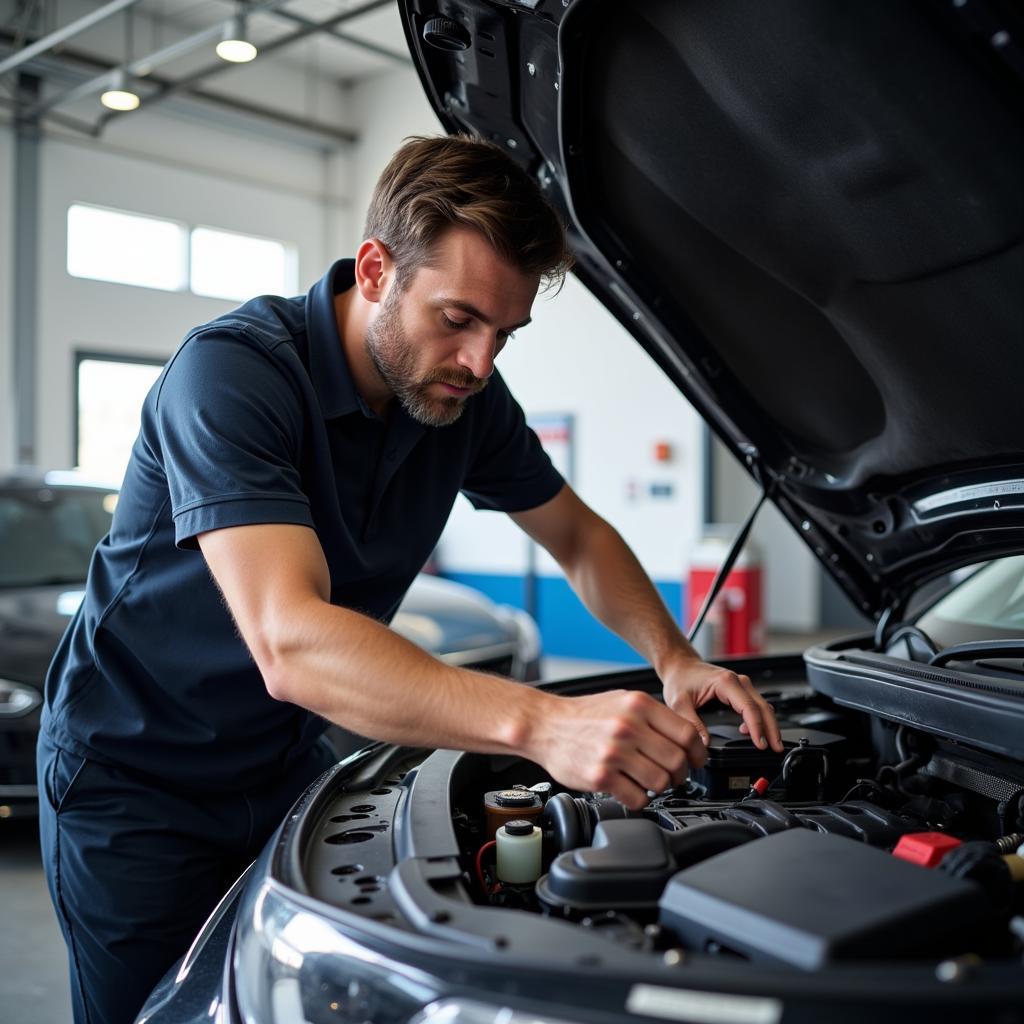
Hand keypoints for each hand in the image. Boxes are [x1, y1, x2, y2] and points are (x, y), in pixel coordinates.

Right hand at [526, 689, 707, 809]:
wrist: (545, 724)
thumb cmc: (584, 714)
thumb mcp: (622, 700)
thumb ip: (653, 715)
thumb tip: (686, 737)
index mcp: (638, 705)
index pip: (687, 734)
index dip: (698, 752)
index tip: (696, 760)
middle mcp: (628, 726)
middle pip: (677, 761)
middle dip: (680, 773)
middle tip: (674, 775)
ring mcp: (614, 752)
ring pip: (660, 782)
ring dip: (661, 787)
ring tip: (650, 782)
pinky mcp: (600, 776)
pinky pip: (637, 798)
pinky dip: (640, 799)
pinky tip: (631, 788)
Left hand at [659, 653, 782, 752]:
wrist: (680, 665)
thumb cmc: (680, 678)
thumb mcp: (679, 703)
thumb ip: (692, 723)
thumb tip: (705, 743)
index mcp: (725, 682)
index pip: (749, 707)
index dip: (757, 728)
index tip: (760, 744)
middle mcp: (737, 681)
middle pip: (762, 707)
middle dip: (771, 729)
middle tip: (775, 748)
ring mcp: (741, 685)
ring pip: (762, 706)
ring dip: (768, 725)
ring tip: (770, 744)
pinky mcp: (739, 690)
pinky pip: (755, 705)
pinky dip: (759, 719)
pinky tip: (752, 733)